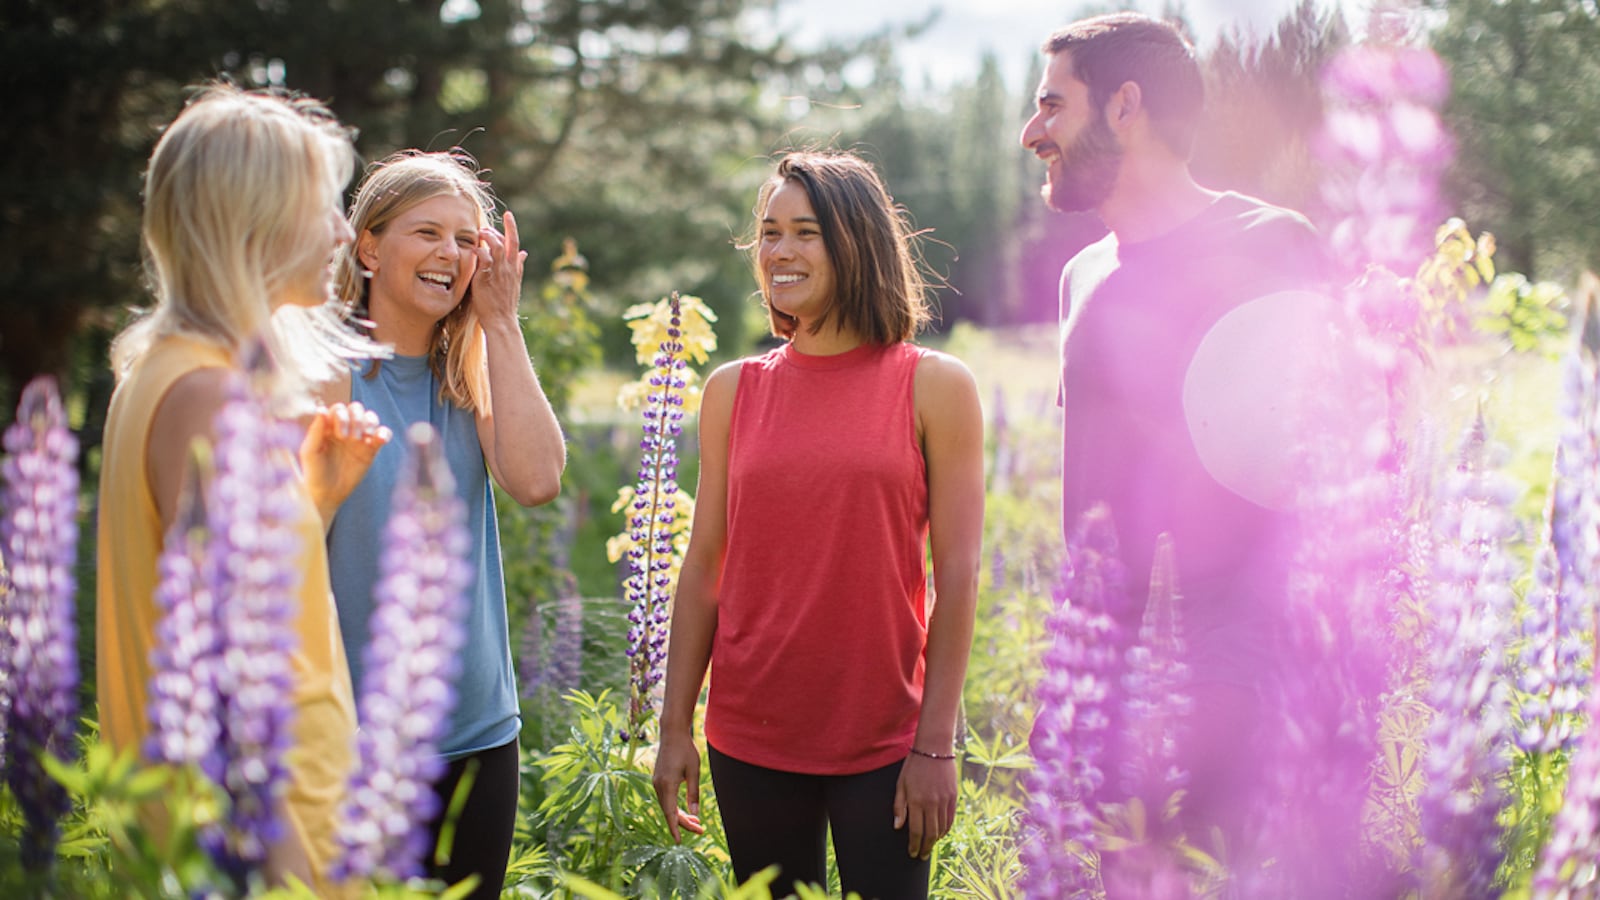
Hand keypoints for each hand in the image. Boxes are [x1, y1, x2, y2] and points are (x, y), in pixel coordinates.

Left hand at [301, 401, 390, 522]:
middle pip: (356, 408)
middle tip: (350, 438)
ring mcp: (359, 438)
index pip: (339, 408)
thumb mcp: (310, 451)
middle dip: (356, 418)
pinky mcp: (371, 449)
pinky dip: (385, 433)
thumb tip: (322, 409)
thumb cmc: (314, 472)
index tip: (338, 435)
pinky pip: (383, 434)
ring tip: (365, 437)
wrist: (327, 493)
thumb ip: (315, 430)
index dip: (341, 417)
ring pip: (371, 418)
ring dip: (370, 423)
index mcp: (328, 426)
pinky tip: (380, 440)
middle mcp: (345, 428)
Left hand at [471, 209, 529, 330]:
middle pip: (510, 242)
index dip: (512, 228)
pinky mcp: (487, 279)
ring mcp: (499, 273)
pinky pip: (485, 260)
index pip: (515, 244)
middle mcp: (509, 268)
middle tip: (500, 217)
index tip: (508, 217)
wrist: (502, 321)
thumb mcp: (515, 282)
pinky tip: (475, 249)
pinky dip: (480, 251)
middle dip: (508, 226)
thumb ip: (518, 266)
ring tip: (481, 231)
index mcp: (515, 268)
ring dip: (489, 236)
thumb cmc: (505, 304)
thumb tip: (524, 253)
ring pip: (497, 247)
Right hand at [651, 731, 704, 843]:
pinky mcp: (658, 780)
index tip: (680, 841)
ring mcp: (656, 783)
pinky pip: (666, 799)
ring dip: (680, 815)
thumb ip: (694, 793)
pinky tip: (685, 811)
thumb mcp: (694, 771)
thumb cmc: (685, 750)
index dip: (676, 828)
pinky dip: (675, 807)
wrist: (672, 733)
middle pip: (669, 812)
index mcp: (667, 785)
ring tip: (697, 822)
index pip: (670, 813)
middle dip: (683, 823)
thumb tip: (695, 813)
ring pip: (667, 806)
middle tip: (700, 829)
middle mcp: (658, 786)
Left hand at [893, 752, 957, 859]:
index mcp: (916, 801)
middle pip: (930, 833)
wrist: (934, 748)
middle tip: (922, 856)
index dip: (914, 845)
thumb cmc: (913, 766)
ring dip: (935, 840)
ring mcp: (944, 800)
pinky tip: (940, 833)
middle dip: (925, 847)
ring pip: (941, 828)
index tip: (912, 853)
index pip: (916, 831)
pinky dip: (945, 829)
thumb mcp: (901, 784)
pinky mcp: (953, 797)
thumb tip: (898, 826)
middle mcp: (931, 803)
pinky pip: (950, 819)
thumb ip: (899, 806)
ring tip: (930, 846)